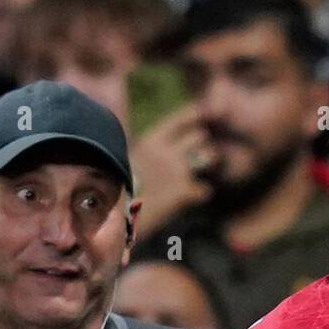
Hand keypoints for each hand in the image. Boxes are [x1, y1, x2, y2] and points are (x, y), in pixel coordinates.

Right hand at [129, 105, 213, 238]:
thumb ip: (149, 150)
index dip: (193, 115)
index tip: (202, 113)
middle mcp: (167, 152)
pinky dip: (200, 194)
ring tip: (204, 165)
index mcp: (151, 141)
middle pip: (199, 136)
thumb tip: (163, 146)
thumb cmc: (121, 188)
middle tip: (200, 151)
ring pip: (209, 156)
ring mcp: (178, 171)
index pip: (178, 120)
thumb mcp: (129, 159)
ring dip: (207, 160)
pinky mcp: (186, 192)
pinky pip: (205, 189)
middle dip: (201, 144)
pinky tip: (192, 197)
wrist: (119, 215)